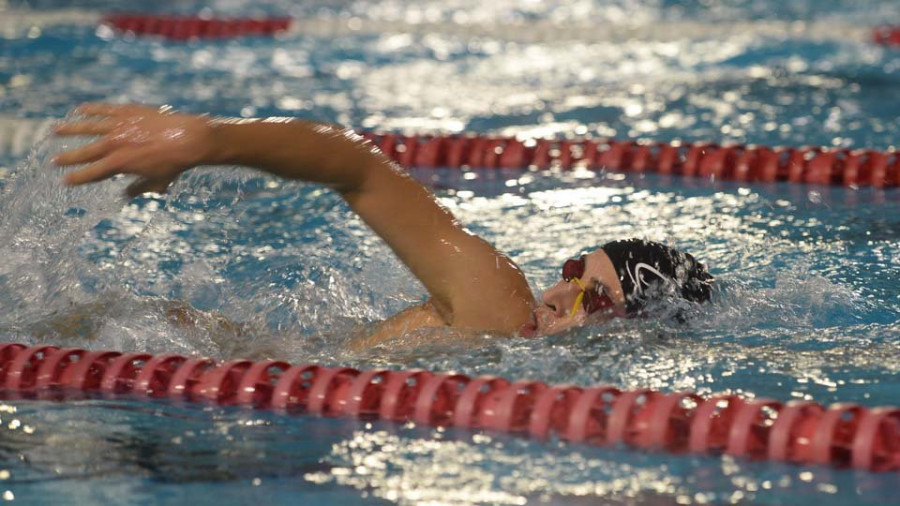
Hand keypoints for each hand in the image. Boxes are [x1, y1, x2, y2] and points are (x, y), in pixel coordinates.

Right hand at [53, 103, 217, 196]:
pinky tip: (79, 109)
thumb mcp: (156, 182)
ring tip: (54, 129)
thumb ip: (139, 189)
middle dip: (67, 157)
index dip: (77, 178)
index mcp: (119, 164)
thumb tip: (125, 195)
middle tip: (52, 160)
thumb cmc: (175, 164)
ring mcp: (119, 126)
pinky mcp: (127, 111)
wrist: (189, 139)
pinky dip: (91, 109)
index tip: (64, 181)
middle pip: (84, 152)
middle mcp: (115, 145)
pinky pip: (104, 109)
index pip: (92, 173)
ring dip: (69, 129)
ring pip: (87, 127)